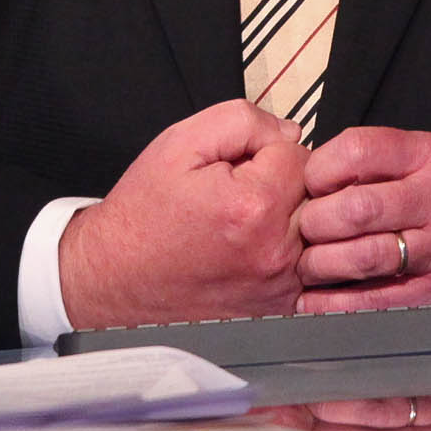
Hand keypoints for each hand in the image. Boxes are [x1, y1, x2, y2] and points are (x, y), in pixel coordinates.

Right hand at [60, 99, 308, 329]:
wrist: (115, 277)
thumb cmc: (143, 216)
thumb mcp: (181, 142)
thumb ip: (243, 121)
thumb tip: (287, 131)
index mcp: (253, 207)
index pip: (299, 154)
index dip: (266, 150)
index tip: (239, 165)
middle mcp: (273, 252)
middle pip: (314, 192)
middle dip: (283, 182)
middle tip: (241, 191)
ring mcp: (278, 287)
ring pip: (315, 230)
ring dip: (289, 218)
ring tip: (245, 222)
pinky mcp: (277, 309)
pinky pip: (308, 269)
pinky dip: (290, 254)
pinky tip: (255, 251)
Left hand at [292, 127, 430, 310]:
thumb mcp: (430, 159)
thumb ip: (378, 164)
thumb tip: (306, 180)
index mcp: (430, 156)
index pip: (359, 149)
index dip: (320, 168)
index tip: (308, 184)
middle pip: (356, 207)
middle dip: (314, 222)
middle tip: (300, 230)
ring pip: (363, 257)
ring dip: (320, 265)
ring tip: (306, 266)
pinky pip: (379, 303)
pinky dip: (339, 307)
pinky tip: (316, 305)